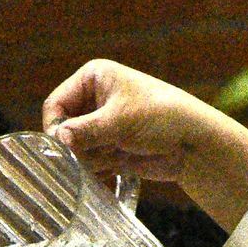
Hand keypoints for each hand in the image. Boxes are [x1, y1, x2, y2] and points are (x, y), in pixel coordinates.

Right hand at [42, 60, 247, 230]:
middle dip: (77, 146)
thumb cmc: (160, 118)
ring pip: (75, 149)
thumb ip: (84, 132)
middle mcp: (95, 99)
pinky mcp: (110, 146)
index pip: (56, 103)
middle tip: (97, 151)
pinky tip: (116, 165)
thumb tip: (56, 140)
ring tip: (116, 152)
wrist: (192, 144)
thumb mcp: (118, 121)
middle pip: (63, 129)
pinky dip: (97, 168)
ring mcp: (102, 124)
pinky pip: (89, 161)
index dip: (55, 126)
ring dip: (90, 157)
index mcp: (94, 78)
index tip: (63, 146)